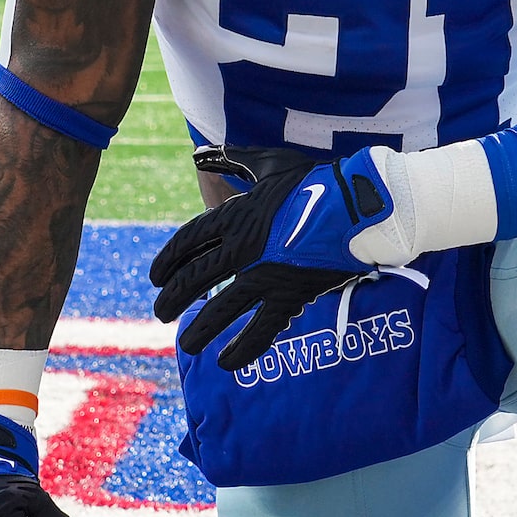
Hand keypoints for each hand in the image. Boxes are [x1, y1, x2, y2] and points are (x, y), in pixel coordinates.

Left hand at [150, 145, 397, 370]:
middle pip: (194, 278)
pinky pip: (261, 330)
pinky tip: (226, 364)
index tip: (156, 277)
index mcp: (235, 216)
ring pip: (220, 309)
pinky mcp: (290, 296)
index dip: (166, 261)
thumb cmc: (316, 181)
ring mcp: (265, 275)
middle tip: (161, 313)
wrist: (360, 207)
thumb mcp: (269, 164)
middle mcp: (243, 249)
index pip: (187, 242)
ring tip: (187, 344)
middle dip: (172, 298)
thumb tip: (202, 152)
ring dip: (200, 330)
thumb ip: (233, 160)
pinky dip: (243, 349)